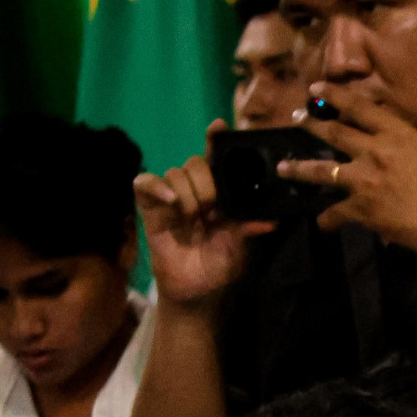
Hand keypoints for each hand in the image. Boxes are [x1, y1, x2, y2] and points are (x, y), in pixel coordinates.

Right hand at [132, 123, 275, 306]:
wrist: (198, 290)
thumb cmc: (221, 263)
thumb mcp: (241, 245)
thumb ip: (251, 228)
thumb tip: (271, 221)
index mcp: (220, 193)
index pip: (217, 159)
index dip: (216, 140)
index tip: (219, 126)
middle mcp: (196, 189)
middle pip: (195, 162)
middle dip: (206, 181)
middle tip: (213, 209)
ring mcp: (172, 197)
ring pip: (174, 171)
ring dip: (188, 192)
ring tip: (195, 217)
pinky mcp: (150, 207)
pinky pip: (145, 182)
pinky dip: (156, 186)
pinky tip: (171, 201)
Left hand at [285, 80, 416, 273]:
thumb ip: (402, 144)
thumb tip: (382, 141)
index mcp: (397, 134)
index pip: (358, 107)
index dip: (333, 95)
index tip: (315, 88)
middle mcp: (375, 151)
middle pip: (334, 132)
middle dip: (310, 124)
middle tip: (294, 118)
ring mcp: (364, 179)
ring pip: (322, 169)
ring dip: (299, 168)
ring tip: (283, 167)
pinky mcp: (360, 208)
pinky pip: (335, 211)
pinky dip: (328, 219)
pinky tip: (323, 223)